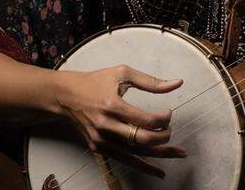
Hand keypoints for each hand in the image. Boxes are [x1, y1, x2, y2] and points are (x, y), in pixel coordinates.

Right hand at [53, 64, 186, 177]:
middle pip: (143, 140)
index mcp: (112, 105)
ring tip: (179, 154)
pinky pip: (125, 160)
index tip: (168, 113)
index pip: (146, 120)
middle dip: (164, 137)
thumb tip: (177, 83)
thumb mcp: (122, 73)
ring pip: (136, 154)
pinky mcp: (98, 148)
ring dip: (160, 155)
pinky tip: (158, 170)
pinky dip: (143, 166)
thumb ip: (151, 81)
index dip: (163, 119)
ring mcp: (101, 139)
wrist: (65, 95)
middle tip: (170, 130)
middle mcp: (106, 125)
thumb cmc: (95, 82)